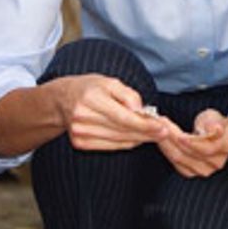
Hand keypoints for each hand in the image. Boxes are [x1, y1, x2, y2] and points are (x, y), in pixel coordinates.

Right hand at [50, 74, 166, 151]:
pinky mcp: (80, 143)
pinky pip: (112, 146)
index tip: (163, 128)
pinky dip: (127, 142)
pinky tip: (137, 137)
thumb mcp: (110, 82)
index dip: (145, 125)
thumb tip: (141, 111)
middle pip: (123, 131)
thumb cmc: (90, 88)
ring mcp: (80, 133)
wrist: (63, 99)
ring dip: (140, 139)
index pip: (124, 117)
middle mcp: (83, 118)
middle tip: (165, 132)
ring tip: (153, 134)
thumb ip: (128, 95)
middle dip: (147, 133)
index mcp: (91, 99)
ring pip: (119, 141)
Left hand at [156, 109, 227, 177]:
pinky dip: (166, 150)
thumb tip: (215, 129)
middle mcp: (215, 162)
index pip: (206, 148)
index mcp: (224, 146)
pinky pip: (176, 163)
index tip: (177, 133)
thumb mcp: (213, 117)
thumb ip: (212, 123)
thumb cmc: (214, 124)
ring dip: (166, 143)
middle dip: (171, 137)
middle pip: (188, 153)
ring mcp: (204, 169)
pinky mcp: (192, 172)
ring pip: (179, 159)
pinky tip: (160, 140)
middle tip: (159, 125)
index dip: (190, 142)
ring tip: (157, 130)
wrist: (217, 136)